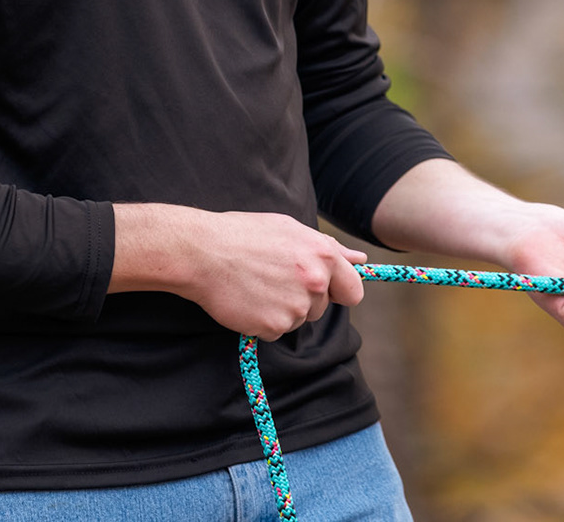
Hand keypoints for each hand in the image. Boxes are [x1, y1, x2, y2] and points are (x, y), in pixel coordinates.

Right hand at [110, 204, 365, 340]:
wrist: (203, 252)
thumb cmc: (245, 235)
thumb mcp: (291, 230)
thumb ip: (330, 248)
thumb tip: (361, 260)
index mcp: (324, 255)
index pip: (353, 291)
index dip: (338, 293)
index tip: (323, 291)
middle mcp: (316, 282)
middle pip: (321, 308)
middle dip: (302, 299)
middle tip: (273, 279)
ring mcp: (295, 307)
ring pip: (298, 320)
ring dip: (281, 310)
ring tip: (257, 286)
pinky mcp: (273, 327)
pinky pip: (275, 332)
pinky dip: (262, 322)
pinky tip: (247, 300)